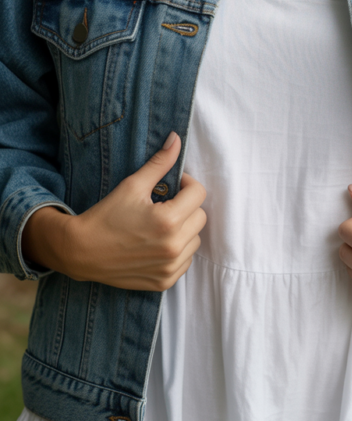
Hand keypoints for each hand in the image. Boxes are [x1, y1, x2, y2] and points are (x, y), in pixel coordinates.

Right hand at [21, 132, 206, 290]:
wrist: (82, 251)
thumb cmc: (106, 215)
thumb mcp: (133, 185)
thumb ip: (160, 163)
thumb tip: (177, 138)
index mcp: (168, 220)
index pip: (199, 193)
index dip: (186, 184)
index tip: (171, 186)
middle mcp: (173, 247)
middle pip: (200, 216)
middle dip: (186, 206)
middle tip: (163, 204)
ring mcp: (170, 267)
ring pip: (195, 239)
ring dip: (184, 229)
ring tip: (159, 225)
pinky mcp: (165, 281)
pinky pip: (186, 260)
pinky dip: (177, 250)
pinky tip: (157, 243)